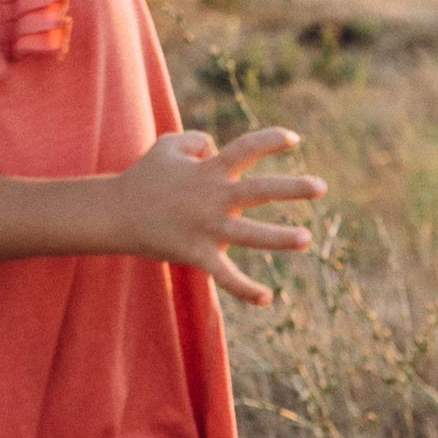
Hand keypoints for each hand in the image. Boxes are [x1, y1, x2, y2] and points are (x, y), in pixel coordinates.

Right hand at [119, 126, 325, 299]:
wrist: (115, 213)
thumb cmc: (145, 177)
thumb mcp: (168, 145)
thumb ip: (199, 140)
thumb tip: (220, 150)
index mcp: (209, 171)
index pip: (245, 149)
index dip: (270, 140)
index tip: (293, 139)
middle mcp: (213, 198)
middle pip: (259, 190)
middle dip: (292, 189)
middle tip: (321, 187)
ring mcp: (207, 228)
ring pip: (249, 235)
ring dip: (279, 238)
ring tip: (307, 239)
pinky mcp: (197, 254)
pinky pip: (224, 275)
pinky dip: (244, 289)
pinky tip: (268, 298)